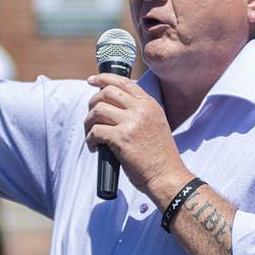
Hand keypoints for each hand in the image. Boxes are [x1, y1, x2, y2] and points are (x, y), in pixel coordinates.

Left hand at [84, 74, 190, 204]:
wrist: (167, 176)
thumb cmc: (159, 156)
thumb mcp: (156, 124)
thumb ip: (139, 112)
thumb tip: (113, 105)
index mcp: (150, 104)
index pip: (123, 82)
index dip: (104, 78)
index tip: (91, 80)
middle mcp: (141, 109)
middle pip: (106, 93)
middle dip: (92, 103)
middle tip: (90, 117)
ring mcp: (131, 123)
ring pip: (97, 110)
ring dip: (88, 122)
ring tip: (91, 134)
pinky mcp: (121, 138)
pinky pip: (95, 131)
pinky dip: (90, 139)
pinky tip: (94, 147)